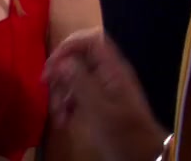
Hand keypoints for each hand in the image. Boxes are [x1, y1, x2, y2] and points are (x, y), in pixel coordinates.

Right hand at [43, 28, 166, 160]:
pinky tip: (64, 121)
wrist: (144, 159)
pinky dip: (67, 106)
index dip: (70, 44)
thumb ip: (80, 80)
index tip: (53, 63)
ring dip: (61, 93)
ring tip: (58, 115)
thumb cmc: (123, 134)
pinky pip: (78, 96)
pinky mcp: (100, 105)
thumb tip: (62, 60)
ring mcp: (104, 90)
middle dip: (60, 73)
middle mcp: (108, 75)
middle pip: (78, 59)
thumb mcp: (98, 108)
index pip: (91, 40)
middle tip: (46, 87)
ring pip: (74, 79)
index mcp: (112, 69)